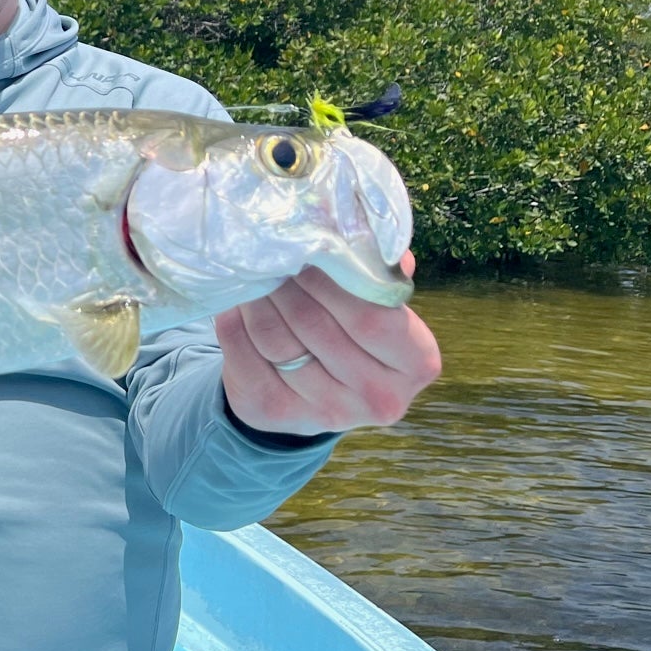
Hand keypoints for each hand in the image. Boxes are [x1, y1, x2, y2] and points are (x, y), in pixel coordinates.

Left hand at [216, 251, 441, 435]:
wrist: (313, 391)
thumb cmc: (353, 332)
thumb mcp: (377, 304)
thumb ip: (377, 271)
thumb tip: (362, 235)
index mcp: (417, 362)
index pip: (372, 317)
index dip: (332, 281)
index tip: (307, 250)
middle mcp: (379, 397)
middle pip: (316, 327)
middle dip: (286, 285)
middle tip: (269, 255)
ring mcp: (328, 413)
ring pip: (276, 341)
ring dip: (257, 301)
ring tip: (251, 274)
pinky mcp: (277, 415)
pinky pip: (244, 357)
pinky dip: (233, 325)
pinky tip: (235, 304)